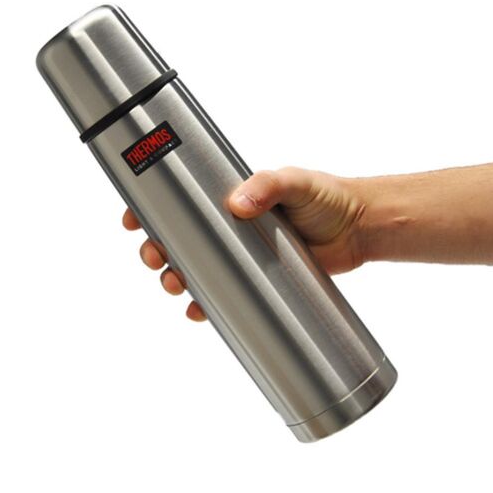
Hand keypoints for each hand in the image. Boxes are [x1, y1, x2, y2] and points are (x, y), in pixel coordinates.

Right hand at [122, 167, 367, 320]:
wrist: (358, 229)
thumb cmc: (327, 197)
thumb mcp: (296, 181)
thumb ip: (269, 185)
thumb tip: (237, 203)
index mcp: (232, 197)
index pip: (183, 198)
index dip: (153, 207)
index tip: (134, 217)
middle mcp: (231, 226)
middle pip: (180, 237)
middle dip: (158, 248)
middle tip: (154, 256)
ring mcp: (243, 254)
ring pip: (196, 267)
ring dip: (176, 276)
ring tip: (174, 284)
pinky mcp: (258, 277)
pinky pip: (224, 292)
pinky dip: (207, 302)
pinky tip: (198, 310)